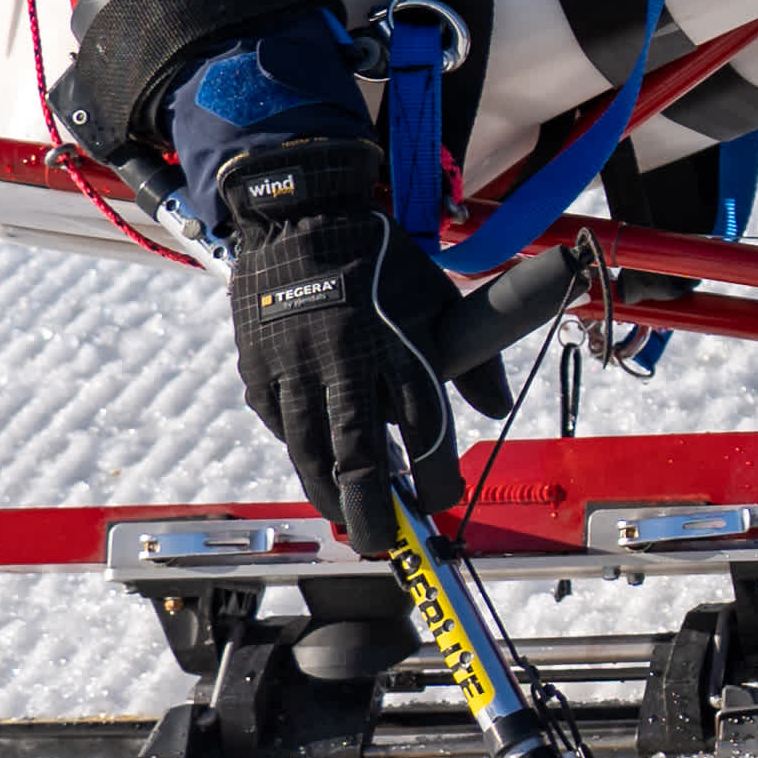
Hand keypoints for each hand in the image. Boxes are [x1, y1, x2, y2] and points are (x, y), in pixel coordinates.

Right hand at [222, 138, 473, 553]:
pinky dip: (298, 449)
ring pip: (311, 455)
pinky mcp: (260, 370)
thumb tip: (497, 407)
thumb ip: (471, 357)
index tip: (442, 500)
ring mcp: (297, 370)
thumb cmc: (378, 259)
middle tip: (382, 542)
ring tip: (346, 520)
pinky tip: (313, 465)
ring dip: (330, 496)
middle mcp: (347, 365)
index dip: (435, 478)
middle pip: (361, 459)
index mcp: (399, 347)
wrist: (303, 215)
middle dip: (373, 513)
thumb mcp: (436, 296)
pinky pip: (280, 426)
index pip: (425, 433)